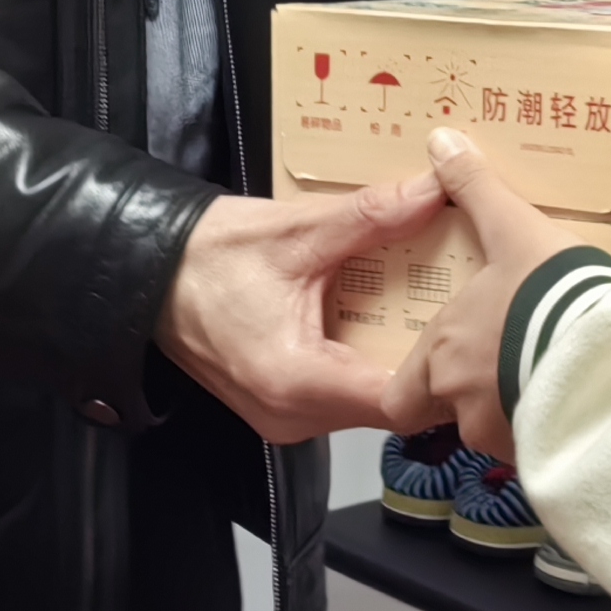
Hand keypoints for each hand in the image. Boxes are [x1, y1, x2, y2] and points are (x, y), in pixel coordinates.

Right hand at [161, 176, 448, 442]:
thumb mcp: (293, 231)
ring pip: (369, 403)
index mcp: (297, 381)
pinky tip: (383, 319)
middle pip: (391, 404)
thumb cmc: (203, 260)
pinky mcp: (282, 406)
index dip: (439, 363)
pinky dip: (367, 360)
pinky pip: (342, 395)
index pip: (399, 400)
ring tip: (428, 308)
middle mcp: (292, 417)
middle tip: (459, 307)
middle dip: (426, 356)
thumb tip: (430, 192)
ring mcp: (286, 418)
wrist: (145, 275)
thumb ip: (368, 217)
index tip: (466, 322)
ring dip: (397, 359)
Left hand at [382, 127, 589, 465]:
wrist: (607, 352)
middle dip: (467, 398)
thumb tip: (441, 141)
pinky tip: (573, 403)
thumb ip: (475, 189)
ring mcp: (501, 435)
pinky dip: (546, 427)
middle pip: (447, 417)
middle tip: (498, 367)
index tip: (439, 370)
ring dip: (510, 411)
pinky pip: (534, 446)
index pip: (399, 397)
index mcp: (443, 352)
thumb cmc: (550, 294)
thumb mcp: (513, 229)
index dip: (413, 388)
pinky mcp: (542, 453)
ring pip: (492, 433)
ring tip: (545, 380)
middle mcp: (461, 402)